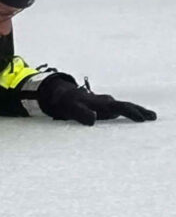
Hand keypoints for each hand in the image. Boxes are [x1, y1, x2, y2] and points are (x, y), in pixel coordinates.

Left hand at [38, 74, 156, 125]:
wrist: (64, 96)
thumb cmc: (68, 103)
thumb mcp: (72, 109)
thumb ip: (81, 114)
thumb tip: (93, 120)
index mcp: (101, 103)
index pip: (119, 107)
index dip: (130, 112)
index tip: (141, 118)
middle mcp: (107, 102)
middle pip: (126, 106)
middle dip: (139, 111)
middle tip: (152, 117)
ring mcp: (107, 105)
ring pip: (125, 107)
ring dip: (138, 111)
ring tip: (150, 117)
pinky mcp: (106, 108)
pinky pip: (122, 110)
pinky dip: (131, 112)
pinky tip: (138, 117)